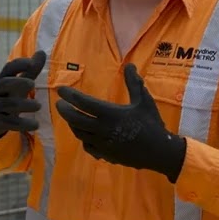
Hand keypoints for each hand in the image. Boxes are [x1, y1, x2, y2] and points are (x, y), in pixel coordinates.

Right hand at [0, 50, 46, 140]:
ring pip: (9, 104)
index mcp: (2, 80)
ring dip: (25, 104)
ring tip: (39, 106)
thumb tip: (41, 52)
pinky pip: (10, 123)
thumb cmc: (8, 97)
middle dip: (17, 82)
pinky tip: (36, 125)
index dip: (19, 64)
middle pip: (4, 83)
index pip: (8, 68)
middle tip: (32, 84)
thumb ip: (30, 70)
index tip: (32, 63)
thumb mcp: (18, 84)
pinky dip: (23, 124)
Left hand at [55, 64, 186, 181]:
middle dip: (64, 111)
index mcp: (110, 114)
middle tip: (59, 104)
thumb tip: (129, 65)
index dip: (70, 95)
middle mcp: (102, 129)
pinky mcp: (105, 154)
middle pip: (75, 119)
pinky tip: (83, 133)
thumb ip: (134, 83)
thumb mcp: (144, 100)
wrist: (158, 151)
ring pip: (79, 133)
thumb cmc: (151, 124)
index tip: (60, 90)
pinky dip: (82, 138)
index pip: (84, 103)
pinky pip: (87, 146)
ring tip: (70, 116)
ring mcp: (102, 143)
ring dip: (72, 123)